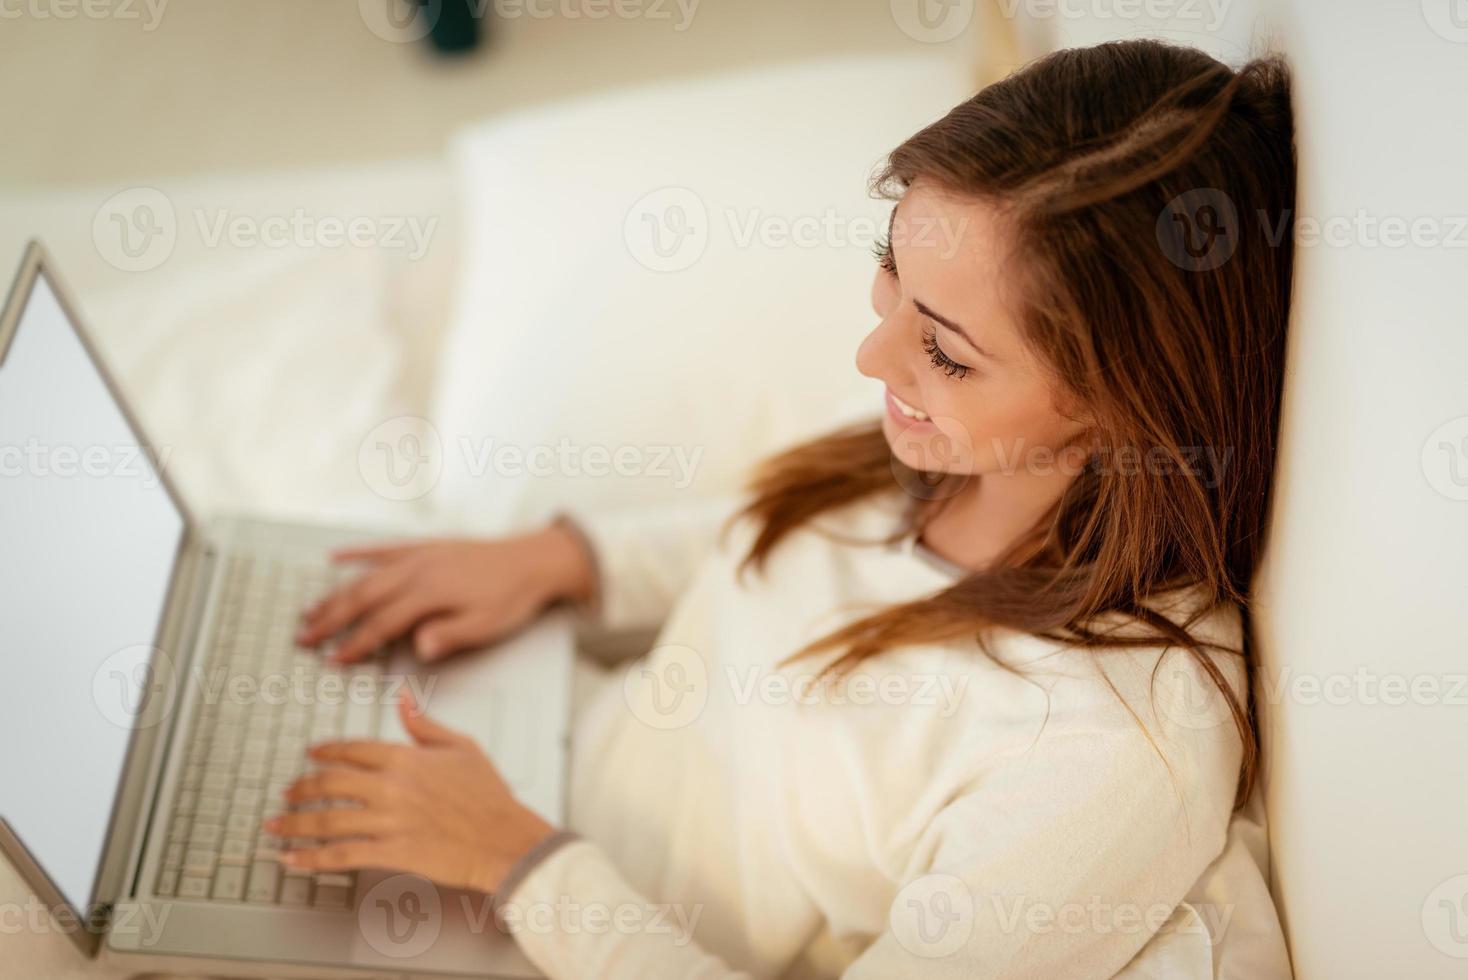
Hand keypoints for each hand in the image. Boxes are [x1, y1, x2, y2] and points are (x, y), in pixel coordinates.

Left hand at [268, 694, 554, 894]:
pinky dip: (312, 858)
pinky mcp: (391, 852)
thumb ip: (425, 724)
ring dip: (295, 823)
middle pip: (331, 783)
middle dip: (302, 788)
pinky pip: (341, 854)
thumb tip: (404, 699)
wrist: (503, 838)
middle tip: (288, 793)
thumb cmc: (489, 796)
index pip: (353, 749)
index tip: (312, 755)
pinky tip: (293, 859)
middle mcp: (391, 787)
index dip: (326, 751)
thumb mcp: (461, 747)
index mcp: (405, 758)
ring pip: (328, 820)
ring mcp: (388, 821)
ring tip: (277, 825)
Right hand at [297, 523, 594, 663]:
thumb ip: (449, 636)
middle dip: (331, 620)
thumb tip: (417, 648)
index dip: (355, 644)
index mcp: (430, 594)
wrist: (534, 560)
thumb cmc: (512, 596)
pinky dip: (356, 553)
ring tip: (310, 610)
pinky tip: (335, 558)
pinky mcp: (425, 546)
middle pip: (363, 597)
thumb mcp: (486, 625)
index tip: (332, 661)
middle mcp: (418, 570)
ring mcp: (419, 555)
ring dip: (335, 593)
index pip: (382, 624)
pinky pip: (383, 549)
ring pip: (366, 575)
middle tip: (303, 638)